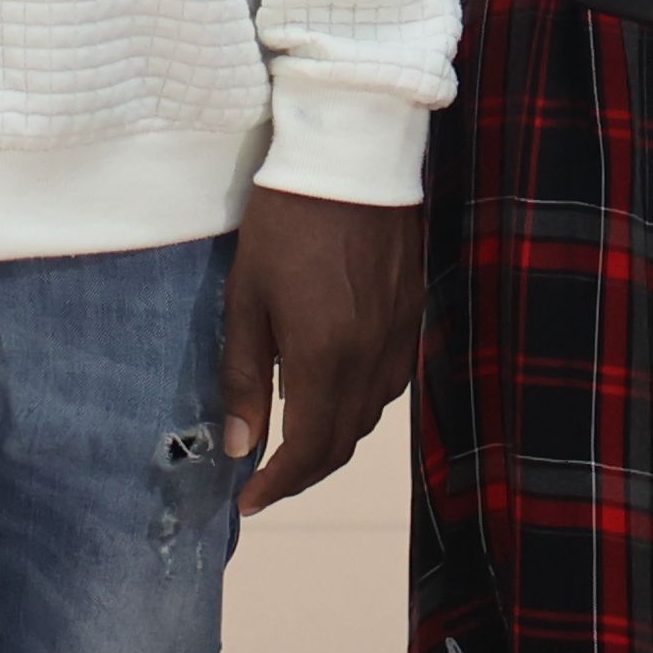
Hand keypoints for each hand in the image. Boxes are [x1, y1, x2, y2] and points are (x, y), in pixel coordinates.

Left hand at [219, 188, 422, 511]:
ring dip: (332, 437)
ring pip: (369, 416)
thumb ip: (243, 376)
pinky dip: (359, 402)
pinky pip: (390, 381)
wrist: (352, 155)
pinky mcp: (412, 315)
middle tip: (266, 477)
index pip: (308, 450)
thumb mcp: (246, 297)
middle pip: (343, 442)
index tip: (249, 498)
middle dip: (303, 471)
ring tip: (294, 435)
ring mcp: (398, 337)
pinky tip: (334, 388)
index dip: (278, 484)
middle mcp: (370, 358)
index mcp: (325, 357)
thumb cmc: (285, 221)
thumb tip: (240, 445)